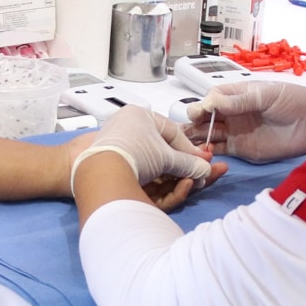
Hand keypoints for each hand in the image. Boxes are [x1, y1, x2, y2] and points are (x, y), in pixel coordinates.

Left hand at [68, 109, 214, 206]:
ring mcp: (119, 151)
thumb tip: (206, 170)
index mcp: (139, 116)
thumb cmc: (134, 152)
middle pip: (164, 151)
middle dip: (185, 165)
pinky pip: (143, 176)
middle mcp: (128, 130)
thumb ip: (189, 163)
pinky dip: (160, 183)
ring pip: (155, 166)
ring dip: (176, 176)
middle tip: (203, 174)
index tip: (204, 162)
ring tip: (193, 183)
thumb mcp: (167, 157)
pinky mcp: (114, 170)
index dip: (190, 149)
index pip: (172, 132)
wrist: (99, 172)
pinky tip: (177, 189)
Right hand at [186, 81, 305, 162]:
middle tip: (185, 131)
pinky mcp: (241, 149)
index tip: (198, 112)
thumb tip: (211, 103)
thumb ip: (240, 101)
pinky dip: (209, 152)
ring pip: (208, 134)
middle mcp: (232, 113)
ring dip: (197, 138)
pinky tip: (201, 154)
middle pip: (205, 117)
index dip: (202, 105)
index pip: (212, 98)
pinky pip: (220, 150)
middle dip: (194, 122)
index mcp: (237, 95)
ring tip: (185, 144)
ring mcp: (235, 131)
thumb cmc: (294, 101)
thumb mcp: (267, 96)